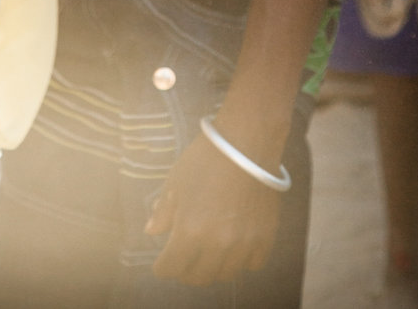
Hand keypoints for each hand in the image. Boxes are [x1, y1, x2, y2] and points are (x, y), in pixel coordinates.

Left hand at [145, 132, 281, 284]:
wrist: (247, 140)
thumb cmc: (206, 157)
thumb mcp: (176, 181)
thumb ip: (164, 211)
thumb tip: (152, 231)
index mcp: (189, 230)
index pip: (170, 268)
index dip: (162, 266)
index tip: (162, 263)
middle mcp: (216, 243)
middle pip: (198, 276)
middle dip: (186, 270)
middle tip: (185, 259)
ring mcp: (243, 243)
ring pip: (225, 274)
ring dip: (214, 267)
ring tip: (209, 253)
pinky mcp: (265, 237)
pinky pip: (252, 264)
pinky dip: (242, 260)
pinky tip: (235, 246)